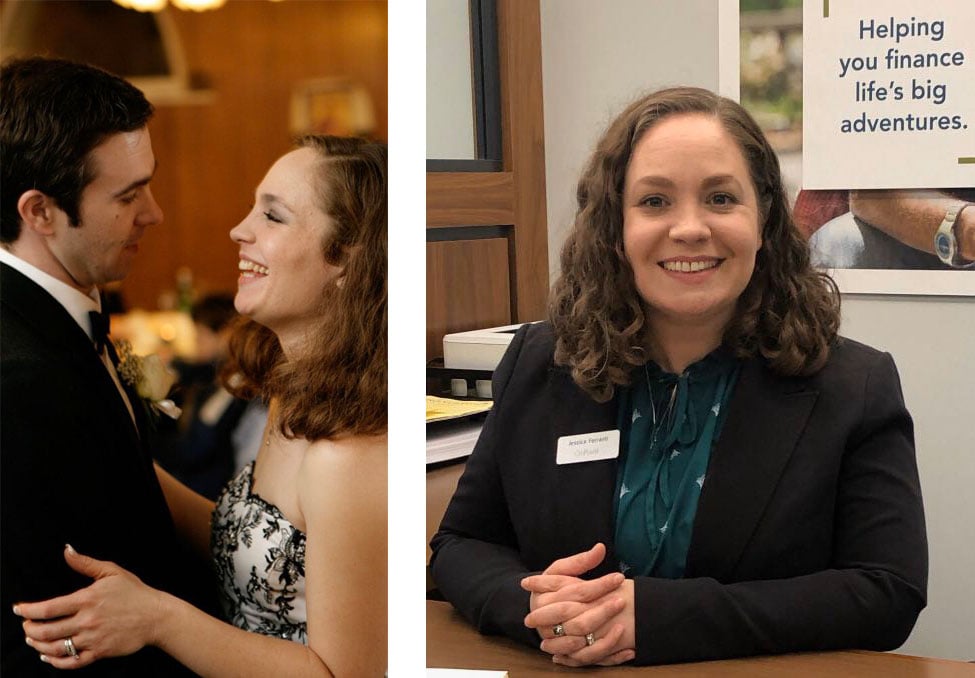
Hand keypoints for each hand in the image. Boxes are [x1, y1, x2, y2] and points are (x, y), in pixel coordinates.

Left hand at [13, 545, 164, 668]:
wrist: (156, 616)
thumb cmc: (135, 592)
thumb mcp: (112, 572)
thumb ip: (85, 563)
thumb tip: (67, 550)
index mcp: (87, 599)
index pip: (48, 608)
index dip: (28, 611)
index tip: (19, 609)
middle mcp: (87, 621)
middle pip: (46, 630)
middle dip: (30, 629)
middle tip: (26, 626)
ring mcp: (92, 638)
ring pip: (55, 647)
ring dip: (38, 645)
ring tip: (33, 640)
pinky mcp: (99, 652)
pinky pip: (71, 662)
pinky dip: (55, 661)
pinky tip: (48, 656)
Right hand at [521, 543, 634, 665]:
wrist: (535, 611)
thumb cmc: (550, 587)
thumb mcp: (559, 570)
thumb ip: (580, 560)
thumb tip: (601, 547)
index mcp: (546, 599)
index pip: (578, 592)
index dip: (599, 585)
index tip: (618, 577)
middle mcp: (549, 624)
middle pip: (579, 621)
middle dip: (603, 611)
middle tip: (623, 600)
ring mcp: (558, 642)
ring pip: (583, 645)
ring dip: (606, 638)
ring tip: (623, 626)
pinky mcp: (568, 656)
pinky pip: (590, 661)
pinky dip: (609, 657)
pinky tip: (628, 651)